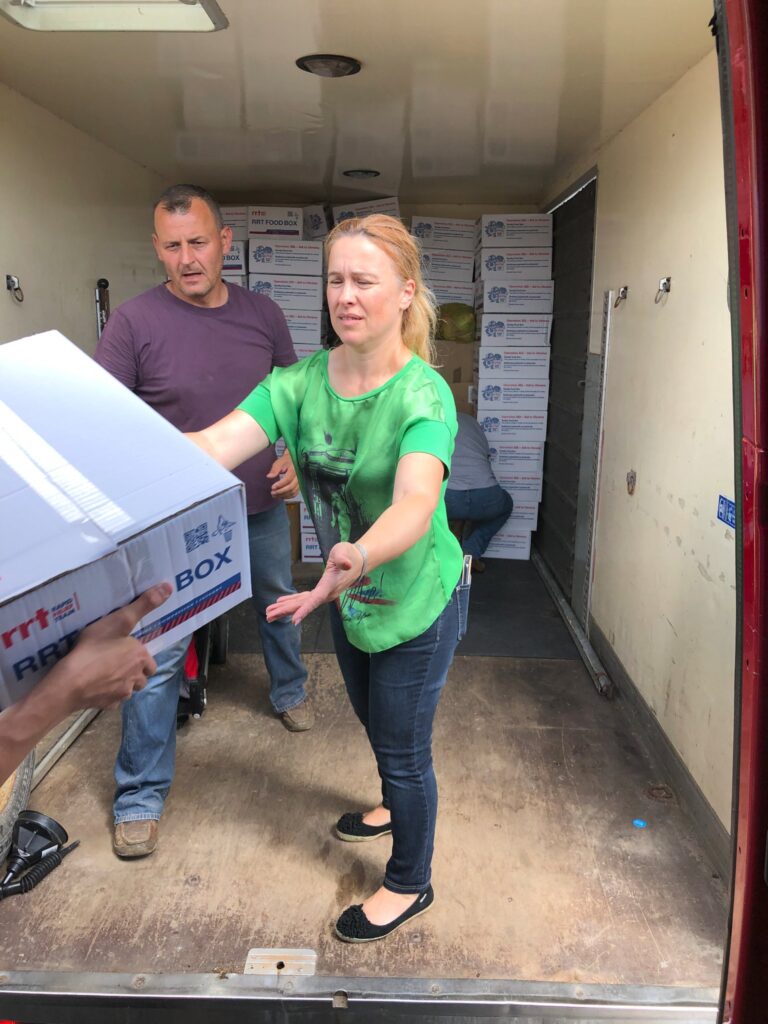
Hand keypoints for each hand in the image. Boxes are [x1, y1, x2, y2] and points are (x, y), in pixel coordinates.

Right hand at [54, 582, 172, 711]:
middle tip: (117, 662)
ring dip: (123, 683)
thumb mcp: (119, 620)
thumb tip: (168, 587)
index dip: (140, 657)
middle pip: (142, 677)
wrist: (69, 682)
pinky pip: (113, 700)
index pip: (150, 661)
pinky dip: (108, 694)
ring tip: (106, 673)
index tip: (125, 651)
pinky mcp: (108, 705)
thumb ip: (143, 605)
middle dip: (135, 672)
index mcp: (141, 658)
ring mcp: (122, 694)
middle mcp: (137, 678)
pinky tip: (96, 686)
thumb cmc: (93, 649)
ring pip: (129, 689)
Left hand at [266, 542, 362, 624]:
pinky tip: (281, 603)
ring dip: (286, 609)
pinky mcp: (321, 591)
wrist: (359, 560)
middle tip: (269, 616)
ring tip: (270, 614)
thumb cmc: (350, 554)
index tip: (294, 620)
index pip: (315, 599)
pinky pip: (304, 599)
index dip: (304, 609)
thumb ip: (343, 558)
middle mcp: (325, 594)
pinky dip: (292, 602)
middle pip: (303, 605)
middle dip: (286, 611)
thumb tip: (347, 564)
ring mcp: (323, 594)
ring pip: (302, 604)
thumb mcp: (344, 552)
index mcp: (329, 585)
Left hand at [267, 451, 298, 499]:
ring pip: (293, 492)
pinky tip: (281, 496)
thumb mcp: (279, 462)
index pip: (287, 479)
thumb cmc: (285, 461)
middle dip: (281, 492)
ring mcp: (299, 481)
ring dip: (283, 495)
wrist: (293, 460)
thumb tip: (269, 476)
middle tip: (272, 493)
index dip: (280, 484)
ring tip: (275, 495)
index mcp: (293, 469)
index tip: (272, 487)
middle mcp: (298, 476)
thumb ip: (274, 469)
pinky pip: (295, 493)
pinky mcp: (299, 485)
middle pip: (291, 487)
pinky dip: (288, 496)